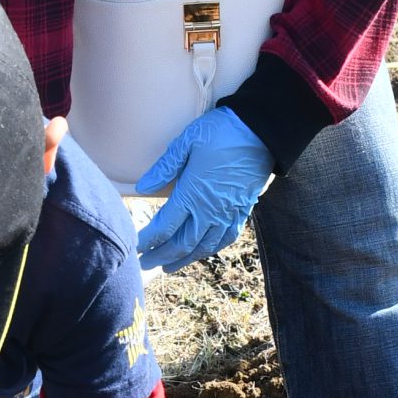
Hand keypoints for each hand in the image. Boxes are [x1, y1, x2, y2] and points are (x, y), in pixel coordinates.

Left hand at [136, 111, 273, 274]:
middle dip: (160, 256)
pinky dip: (211, 249)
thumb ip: (165, 167)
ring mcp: (228, 212)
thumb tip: (143, 188)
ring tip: (168, 267)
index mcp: (192, 193)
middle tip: (143, 264)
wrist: (262, 131)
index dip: (148, 240)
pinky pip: (226, 238)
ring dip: (184, 259)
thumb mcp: (187, 141)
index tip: (135, 247)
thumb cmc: (221, 132)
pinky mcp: (242, 210)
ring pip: (203, 246)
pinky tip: (203, 252)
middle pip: (181, 243)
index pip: (164, 227)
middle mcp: (209, 210)